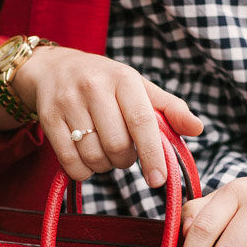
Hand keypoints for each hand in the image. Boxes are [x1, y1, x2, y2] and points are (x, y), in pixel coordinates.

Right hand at [11, 46, 202, 184]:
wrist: (54, 68)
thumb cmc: (106, 82)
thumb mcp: (139, 88)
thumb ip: (170, 109)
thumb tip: (198, 128)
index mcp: (123, 79)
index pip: (142, 122)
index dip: (152, 154)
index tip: (158, 179)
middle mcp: (94, 88)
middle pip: (117, 146)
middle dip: (125, 160)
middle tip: (123, 152)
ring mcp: (68, 103)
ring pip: (94, 157)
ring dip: (105, 166)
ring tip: (104, 151)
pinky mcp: (48, 119)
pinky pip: (70, 163)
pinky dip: (83, 171)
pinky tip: (86, 159)